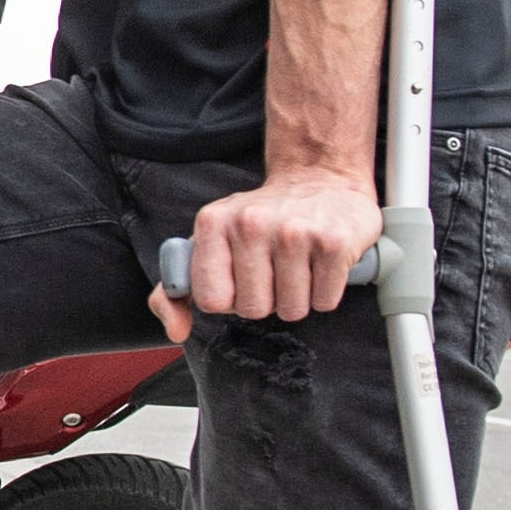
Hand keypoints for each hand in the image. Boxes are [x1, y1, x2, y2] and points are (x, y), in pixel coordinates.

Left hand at [161, 162, 382, 334]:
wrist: (320, 178)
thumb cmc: (260, 221)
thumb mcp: (209, 241)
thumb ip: (177, 288)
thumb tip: (176, 331)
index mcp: (213, 222)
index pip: (211, 300)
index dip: (228, 299)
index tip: (239, 279)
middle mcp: (251, 223)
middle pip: (253, 309)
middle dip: (266, 300)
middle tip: (274, 270)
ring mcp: (295, 232)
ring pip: (292, 311)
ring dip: (297, 298)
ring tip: (298, 265)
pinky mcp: (334, 242)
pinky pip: (324, 302)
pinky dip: (324, 292)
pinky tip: (319, 263)